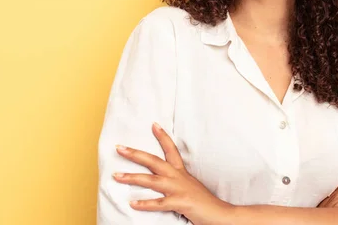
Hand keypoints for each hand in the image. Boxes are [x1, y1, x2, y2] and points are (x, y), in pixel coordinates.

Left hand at [113, 123, 231, 224]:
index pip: (171, 150)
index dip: (162, 137)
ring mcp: (179, 189)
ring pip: (151, 180)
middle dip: (135, 154)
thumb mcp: (189, 186)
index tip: (153, 124)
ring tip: (117, 176)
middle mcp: (178, 177)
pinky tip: (132, 203)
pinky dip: (145, 203)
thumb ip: (177, 182)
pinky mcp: (180, 203)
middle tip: (119, 148)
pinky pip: (159, 203)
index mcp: (181, 172)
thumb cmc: (204, 202)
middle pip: (154, 161)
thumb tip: (163, 180)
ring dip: (132, 177)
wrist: (220, 214)